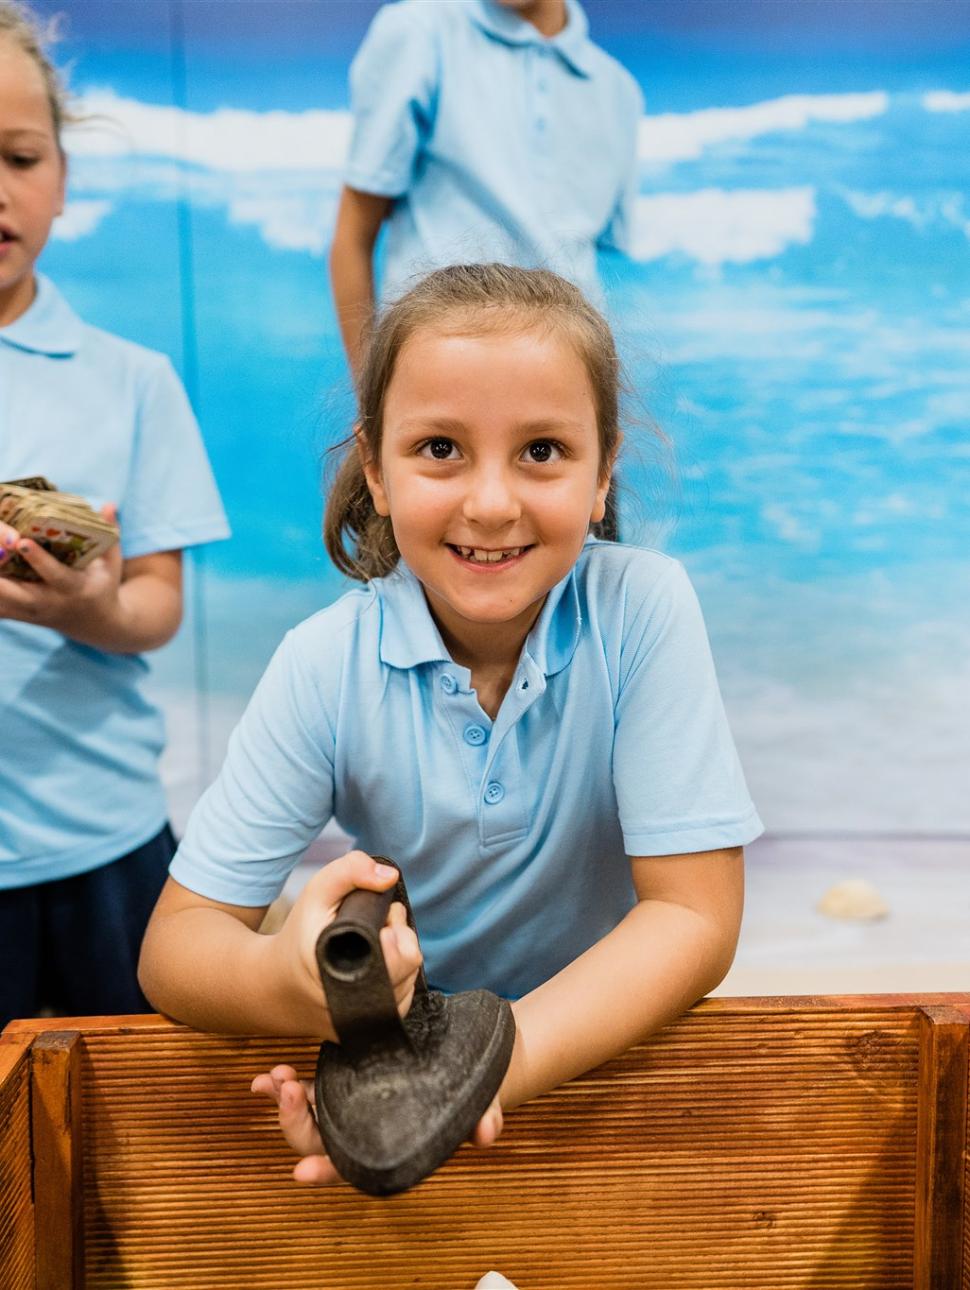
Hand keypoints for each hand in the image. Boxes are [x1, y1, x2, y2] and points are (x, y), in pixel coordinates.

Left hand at [0, 504, 122, 635]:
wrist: (97, 626)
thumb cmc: (103, 586)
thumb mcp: (112, 563)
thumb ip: (111, 533)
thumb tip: (108, 505)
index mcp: (75, 589)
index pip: (55, 576)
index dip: (37, 559)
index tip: (22, 541)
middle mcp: (49, 604)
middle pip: (13, 595)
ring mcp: (30, 613)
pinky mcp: (17, 616)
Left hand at [251, 1065, 503, 1184]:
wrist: (462, 1058)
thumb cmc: (467, 1091)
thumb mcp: (479, 1099)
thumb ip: (482, 1117)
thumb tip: (487, 1134)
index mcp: (386, 1144)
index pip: (352, 1166)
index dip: (326, 1170)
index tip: (302, 1171)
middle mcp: (360, 1130)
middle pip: (317, 1139)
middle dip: (295, 1123)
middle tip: (287, 1092)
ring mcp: (346, 1105)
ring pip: (305, 1115)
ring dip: (283, 1101)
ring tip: (272, 1078)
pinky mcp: (342, 1078)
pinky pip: (306, 1088)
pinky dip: (283, 1085)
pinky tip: (265, 1076)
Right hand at [267, 849, 423, 1042]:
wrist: (275, 984)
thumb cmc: (300, 935)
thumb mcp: (316, 892)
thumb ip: (350, 871)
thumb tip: (390, 876)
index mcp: (338, 972)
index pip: (400, 958)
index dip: (397, 934)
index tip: (382, 921)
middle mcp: (353, 1006)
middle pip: (409, 967)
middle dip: (400, 938)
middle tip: (378, 925)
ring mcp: (362, 1023)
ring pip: (409, 982)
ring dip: (401, 957)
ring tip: (375, 943)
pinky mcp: (369, 1029)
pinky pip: (402, 999)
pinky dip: (397, 977)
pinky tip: (379, 963)